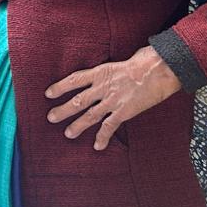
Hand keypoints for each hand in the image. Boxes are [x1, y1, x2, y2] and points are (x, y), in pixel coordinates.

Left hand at [45, 46, 181, 150]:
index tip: (48, 93)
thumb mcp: (122, 61)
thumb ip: (112, 70)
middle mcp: (102, 87)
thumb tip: (112, 72)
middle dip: (63, 110)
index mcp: (100, 72)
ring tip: (68, 134)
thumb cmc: (145, 61)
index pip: (74, 80)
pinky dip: (102, 137)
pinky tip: (97, 145)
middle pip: (77, 100)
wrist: (158, 70)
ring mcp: (112, 100)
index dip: (60, 87)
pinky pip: (109, 126)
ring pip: (90, 115)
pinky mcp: (124, 111)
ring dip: (78, 126)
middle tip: (51, 118)